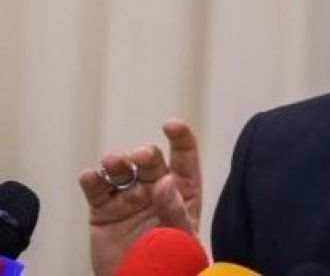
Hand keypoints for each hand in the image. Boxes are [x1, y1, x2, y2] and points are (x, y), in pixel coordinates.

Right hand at [78, 118, 202, 275]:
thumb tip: (165, 182)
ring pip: (120, 170)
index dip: (180, 137)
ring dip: (116, 162)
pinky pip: (96, 190)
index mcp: (181, 189)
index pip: (184, 157)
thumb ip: (175, 211)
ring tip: (113, 162)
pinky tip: (90, 176)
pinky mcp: (103, 210)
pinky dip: (91, 180)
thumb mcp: (181, 237)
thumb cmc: (171, 259)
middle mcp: (154, 187)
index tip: (172, 125)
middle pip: (149, 161)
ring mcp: (127, 196)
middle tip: (141, 156)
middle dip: (146, 154)